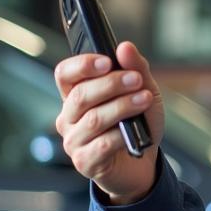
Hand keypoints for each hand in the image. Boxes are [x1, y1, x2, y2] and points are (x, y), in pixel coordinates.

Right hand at [55, 41, 163, 204]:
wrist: (144, 164)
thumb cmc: (138, 126)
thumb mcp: (144, 92)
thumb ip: (136, 70)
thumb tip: (125, 47)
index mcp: (76, 96)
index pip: (65, 74)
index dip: (82, 65)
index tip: (107, 60)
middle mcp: (69, 117)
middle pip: (81, 95)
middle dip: (111, 84)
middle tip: (135, 79)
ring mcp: (74, 140)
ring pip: (93, 119)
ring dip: (122, 107)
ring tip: (145, 99)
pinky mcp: (85, 162)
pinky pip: (102, 144)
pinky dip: (122, 136)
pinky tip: (135, 133)